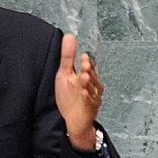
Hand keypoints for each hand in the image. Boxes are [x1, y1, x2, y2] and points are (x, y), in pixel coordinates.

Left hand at [54, 33, 104, 151]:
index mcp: (85, 76)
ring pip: (91, 88)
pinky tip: (83, 93)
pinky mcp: (90, 109)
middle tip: (84, 64)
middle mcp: (91, 86)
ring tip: (84, 77)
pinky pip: (89, 102)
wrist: (73, 121)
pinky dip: (86, 98)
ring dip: (88, 82)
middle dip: (88, 70)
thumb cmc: (69, 98)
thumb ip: (67, 56)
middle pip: (91, 75)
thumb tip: (69, 36)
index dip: (85, 62)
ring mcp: (92, 97)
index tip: (83, 56)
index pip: (87, 66)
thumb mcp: (65, 74)